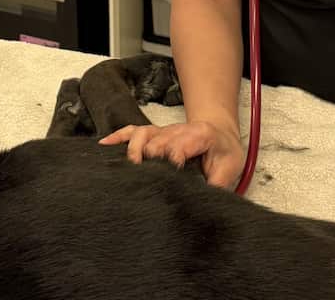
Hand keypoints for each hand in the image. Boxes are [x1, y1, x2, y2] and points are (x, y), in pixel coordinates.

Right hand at [99, 121, 244, 188]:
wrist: (221, 133)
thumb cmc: (224, 152)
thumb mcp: (230, 169)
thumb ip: (216, 185)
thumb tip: (203, 204)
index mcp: (199, 135)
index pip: (179, 146)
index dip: (171, 162)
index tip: (168, 180)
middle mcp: (177, 130)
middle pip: (157, 142)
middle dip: (149, 160)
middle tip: (146, 181)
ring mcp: (163, 131)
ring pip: (142, 134)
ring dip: (134, 149)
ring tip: (129, 167)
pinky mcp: (154, 133)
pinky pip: (132, 131)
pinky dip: (118, 137)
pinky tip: (104, 144)